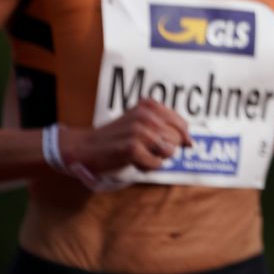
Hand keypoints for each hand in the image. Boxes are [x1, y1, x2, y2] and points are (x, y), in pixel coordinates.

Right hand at [66, 99, 190, 174]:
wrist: (83, 148)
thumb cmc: (114, 138)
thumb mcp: (139, 123)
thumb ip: (163, 127)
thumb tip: (191, 142)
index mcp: (149, 106)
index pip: (181, 124)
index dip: (182, 138)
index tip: (177, 146)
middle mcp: (146, 115)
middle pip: (178, 139)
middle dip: (166, 150)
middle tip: (146, 151)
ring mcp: (139, 131)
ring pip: (169, 151)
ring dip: (156, 159)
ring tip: (140, 156)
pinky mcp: (132, 148)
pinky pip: (156, 164)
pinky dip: (147, 167)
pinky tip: (133, 162)